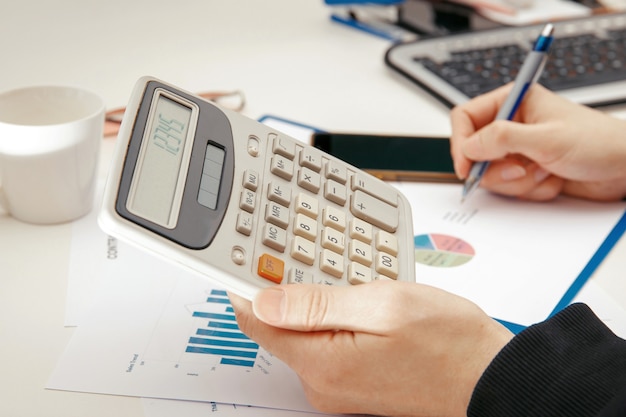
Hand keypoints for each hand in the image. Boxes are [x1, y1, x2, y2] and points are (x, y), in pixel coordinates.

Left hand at [229, 282, 512, 416]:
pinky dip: (334, 319)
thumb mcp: (385, 304)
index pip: (257, 321)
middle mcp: (322, 382)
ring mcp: (337, 386)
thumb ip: (318, 304)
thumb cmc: (449, 342)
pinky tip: (361, 302)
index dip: (248, 284)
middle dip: (288, 288)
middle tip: (312, 256)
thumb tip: (266, 299)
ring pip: (304, 333)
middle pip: (279, 326)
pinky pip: (326, 345)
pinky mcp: (351, 382)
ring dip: (316, 302)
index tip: (251, 257)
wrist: (488, 377)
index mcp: (322, 362)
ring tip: (349, 279)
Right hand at [450, 84, 625, 200]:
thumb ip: (502, 139)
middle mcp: (513, 125)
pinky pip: (510, 188)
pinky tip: (551, 179)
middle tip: (519, 171)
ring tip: (543, 172)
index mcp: (514, 102)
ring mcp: (519, 150)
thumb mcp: (546, 139)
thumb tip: (469, 146)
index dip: (461, 143)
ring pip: (491, 174)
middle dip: (495, 169)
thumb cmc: (597, 142)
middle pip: (475, 152)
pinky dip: (530, 190)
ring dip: (517, 181)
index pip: (466, 118)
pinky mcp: (527, 171)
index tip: (467, 166)